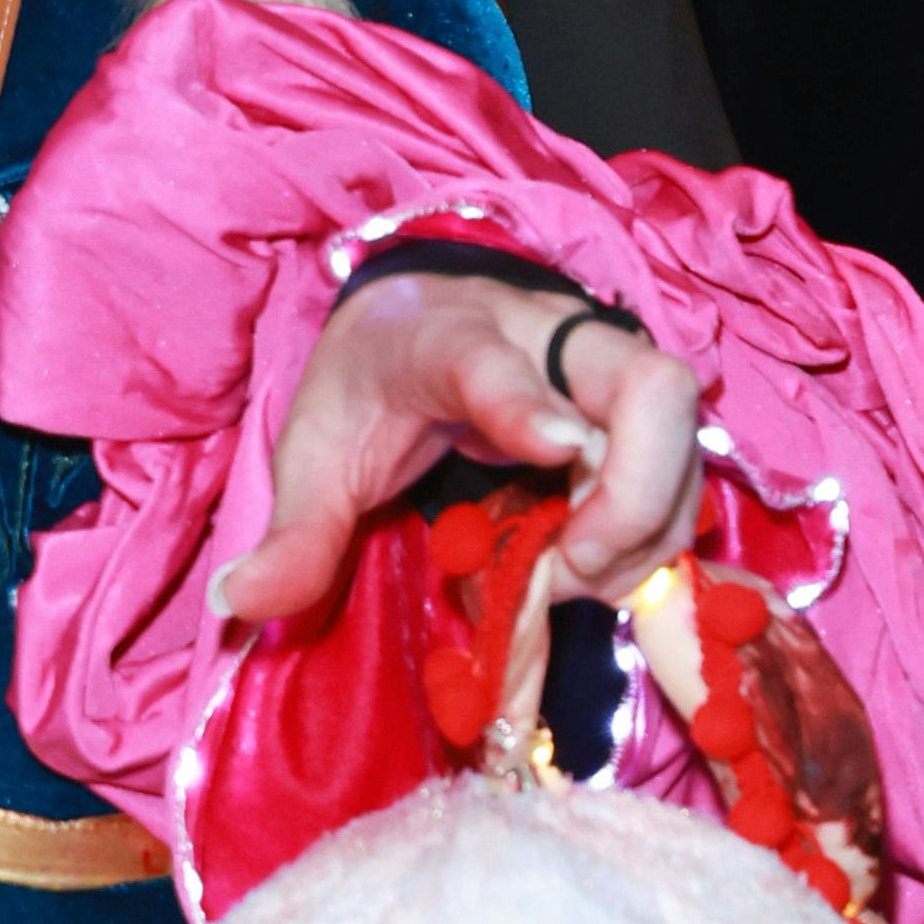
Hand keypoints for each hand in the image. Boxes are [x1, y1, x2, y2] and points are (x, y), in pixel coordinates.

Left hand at [212, 268, 701, 625]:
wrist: (407, 321)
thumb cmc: (364, 388)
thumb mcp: (313, 456)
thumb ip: (294, 532)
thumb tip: (239, 603)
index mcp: (442, 339)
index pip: (493, 363)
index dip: (530, 406)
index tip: (557, 456)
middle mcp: (540, 338)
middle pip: (645, 383)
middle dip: (637, 488)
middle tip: (577, 564)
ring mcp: (598, 365)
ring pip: (680, 431)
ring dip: (648, 523)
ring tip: (573, 575)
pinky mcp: (633, 403)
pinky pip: (684, 464)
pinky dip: (656, 527)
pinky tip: (595, 563)